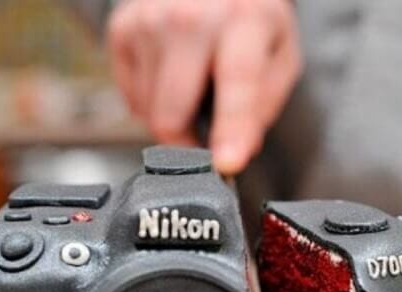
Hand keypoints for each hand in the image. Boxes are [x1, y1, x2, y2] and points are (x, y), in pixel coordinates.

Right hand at [107, 0, 301, 173]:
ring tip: (192, 87)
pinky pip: (132, 98)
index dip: (231, 129)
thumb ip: (265, 103)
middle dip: (187, 144)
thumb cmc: (246, 19)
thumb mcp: (278, 52)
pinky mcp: (122, 29)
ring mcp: (148, 21)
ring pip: (149, 111)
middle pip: (172, 113)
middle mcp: (190, 16)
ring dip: (171, 116)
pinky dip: (151, 100)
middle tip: (203, 143)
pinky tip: (170, 76)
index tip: (226, 164)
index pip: (237, 81)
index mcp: (242, 20)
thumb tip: (240, 149)